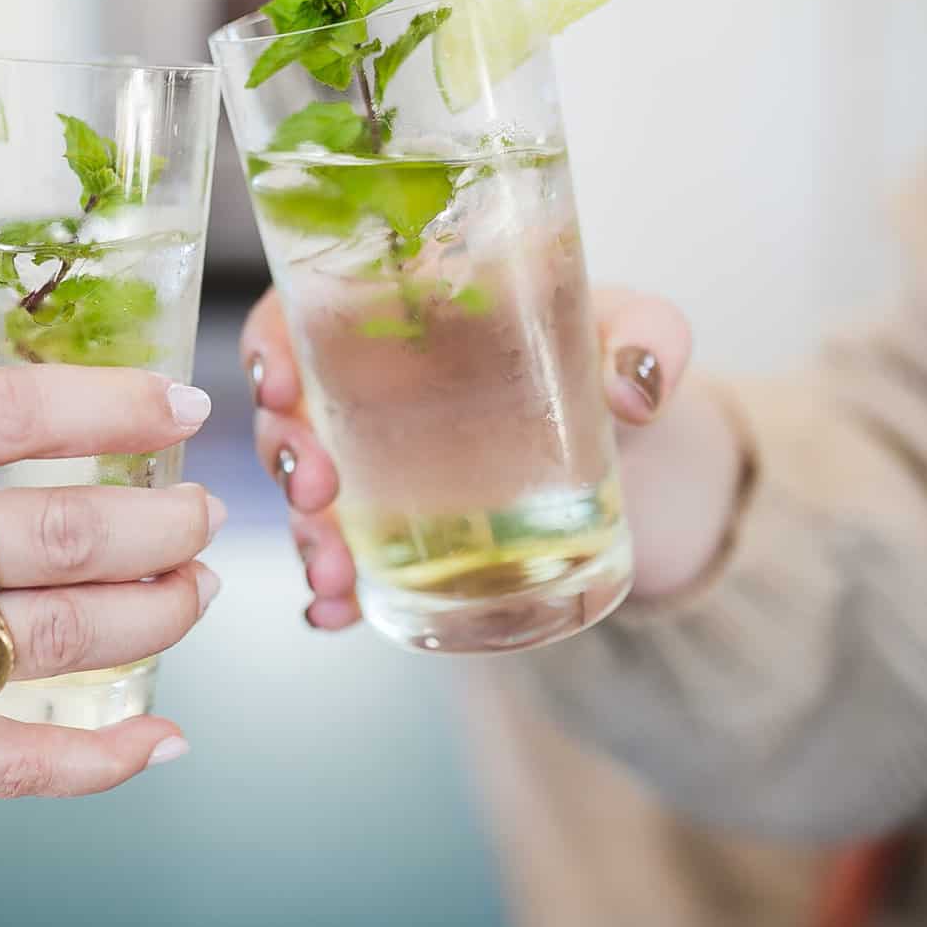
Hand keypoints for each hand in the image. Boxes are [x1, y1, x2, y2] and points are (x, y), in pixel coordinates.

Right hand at [0, 366, 222, 800]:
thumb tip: (23, 428)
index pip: (13, 412)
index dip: (121, 410)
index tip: (185, 413)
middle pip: (61, 534)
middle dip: (166, 525)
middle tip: (205, 517)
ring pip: (58, 638)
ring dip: (157, 616)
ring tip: (196, 591)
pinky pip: (6, 760)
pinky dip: (101, 757)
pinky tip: (163, 736)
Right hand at [240, 287, 740, 626]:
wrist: (655, 468)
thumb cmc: (620, 369)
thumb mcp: (642, 332)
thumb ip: (648, 339)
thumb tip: (631, 389)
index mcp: (405, 317)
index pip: (305, 313)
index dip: (271, 344)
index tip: (279, 383)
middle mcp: (376, 391)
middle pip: (292, 413)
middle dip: (286, 456)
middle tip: (318, 491)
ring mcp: (383, 469)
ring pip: (310, 494)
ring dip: (303, 534)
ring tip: (331, 573)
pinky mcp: (405, 536)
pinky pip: (348, 558)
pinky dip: (331, 589)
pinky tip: (334, 612)